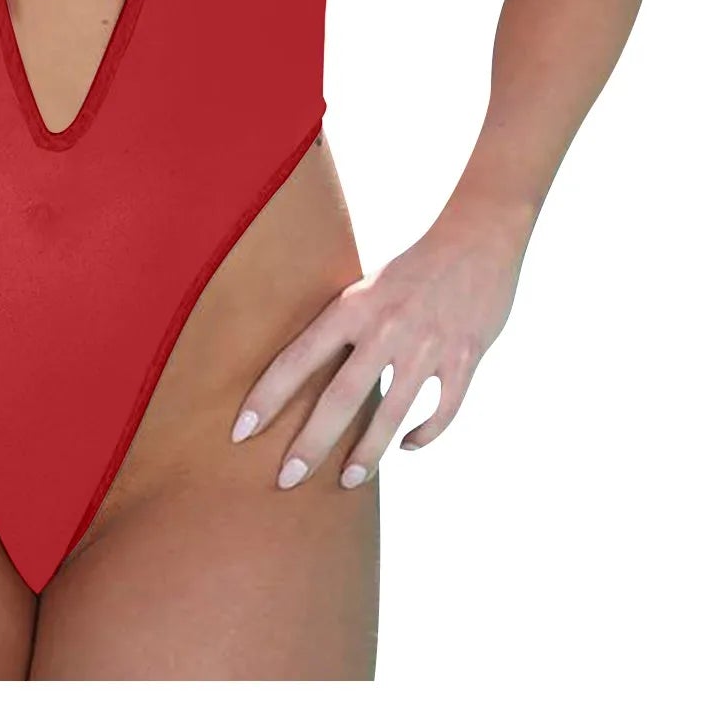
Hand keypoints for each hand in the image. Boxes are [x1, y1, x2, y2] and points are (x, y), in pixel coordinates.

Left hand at [230, 196, 530, 488]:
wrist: (477, 237)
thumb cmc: (412, 267)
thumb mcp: (367, 288)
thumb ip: (344, 327)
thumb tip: (309, 370)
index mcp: (353, 306)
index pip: (297, 358)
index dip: (267, 397)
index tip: (240, 432)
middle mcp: (386, 327)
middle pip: (340, 398)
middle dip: (310, 444)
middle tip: (285, 481)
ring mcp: (427, 346)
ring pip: (390, 415)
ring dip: (367, 454)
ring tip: (347, 481)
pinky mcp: (465, 358)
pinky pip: (443, 412)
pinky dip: (424, 435)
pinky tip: (407, 448)